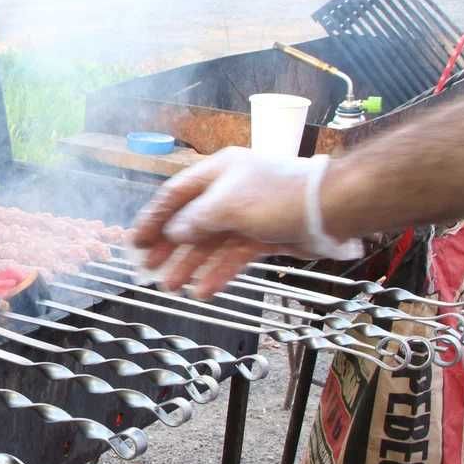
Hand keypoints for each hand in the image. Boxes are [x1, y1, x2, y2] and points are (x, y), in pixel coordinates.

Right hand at [130, 148, 361, 295]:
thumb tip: (173, 232)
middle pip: (190, 221)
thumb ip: (194, 220)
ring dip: (191, 265)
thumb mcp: (226, 205)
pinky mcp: (263, 236)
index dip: (153, 218)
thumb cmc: (276, 197)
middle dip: (169, 247)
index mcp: (217, 172)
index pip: (175, 195)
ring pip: (211, 243)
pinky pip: (233, 256)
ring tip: (172, 287)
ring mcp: (247, 215)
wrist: (330, 209)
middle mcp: (229, 191)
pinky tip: (204, 291)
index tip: (134, 241)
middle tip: (148, 268)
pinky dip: (218, 273)